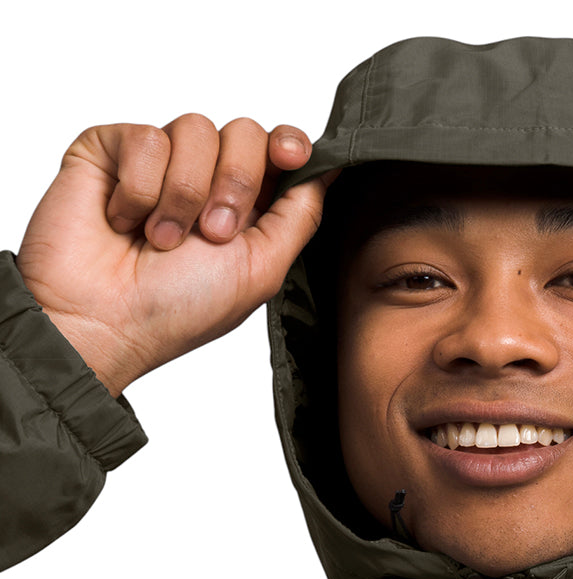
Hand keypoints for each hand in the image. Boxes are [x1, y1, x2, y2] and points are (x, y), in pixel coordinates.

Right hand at [16, 114, 333, 395]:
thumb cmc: (179, 308)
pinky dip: (140, 188)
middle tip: (212, 234)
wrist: (103, 320)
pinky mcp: (112, 149)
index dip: (290, 145)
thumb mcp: (262, 269)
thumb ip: (300, 215)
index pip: (280, 150)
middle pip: (245, 132)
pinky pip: (146, 136)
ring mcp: (160, 162)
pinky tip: (125, 221)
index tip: (291, 156)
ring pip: (196, 128)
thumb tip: (332, 169)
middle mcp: (207, 180)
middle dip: (236, 183)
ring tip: (163, 238)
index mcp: (247, 208)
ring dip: (186, 193)